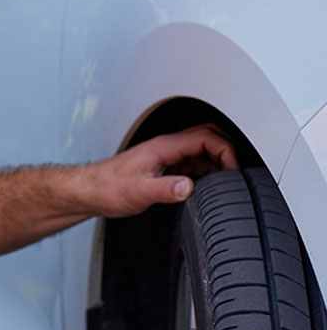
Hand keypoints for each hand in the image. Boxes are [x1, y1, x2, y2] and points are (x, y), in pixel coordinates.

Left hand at [89, 124, 239, 217]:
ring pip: (201, 152)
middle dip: (227, 153)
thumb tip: (189, 187)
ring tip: (228, 183)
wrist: (91, 192)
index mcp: (164, 146)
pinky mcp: (164, 168)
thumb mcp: (139, 192)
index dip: (227, 150)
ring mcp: (166, 157)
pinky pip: (192, 164)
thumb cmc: (108, 188)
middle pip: (208, 139)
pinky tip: (208, 187)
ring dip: (218, 163)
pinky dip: (206, 172)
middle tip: (238, 175)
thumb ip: (165, 189)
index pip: (206, 137)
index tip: (236, 170)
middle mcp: (167, 148)